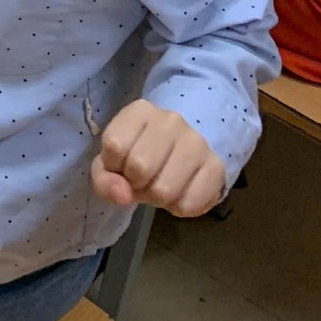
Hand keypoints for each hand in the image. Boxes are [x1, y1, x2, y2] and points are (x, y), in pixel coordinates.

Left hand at [90, 102, 226, 218]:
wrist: (182, 153)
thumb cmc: (140, 156)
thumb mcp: (111, 164)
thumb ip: (104, 180)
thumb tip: (123, 195)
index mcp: (140, 111)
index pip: (115, 145)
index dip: (114, 166)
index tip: (122, 165)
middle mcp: (170, 120)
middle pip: (140, 167)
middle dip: (137, 184)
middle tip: (144, 179)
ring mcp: (196, 141)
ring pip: (165, 190)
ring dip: (159, 199)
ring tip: (162, 185)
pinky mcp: (216, 166)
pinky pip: (190, 204)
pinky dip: (180, 208)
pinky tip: (181, 193)